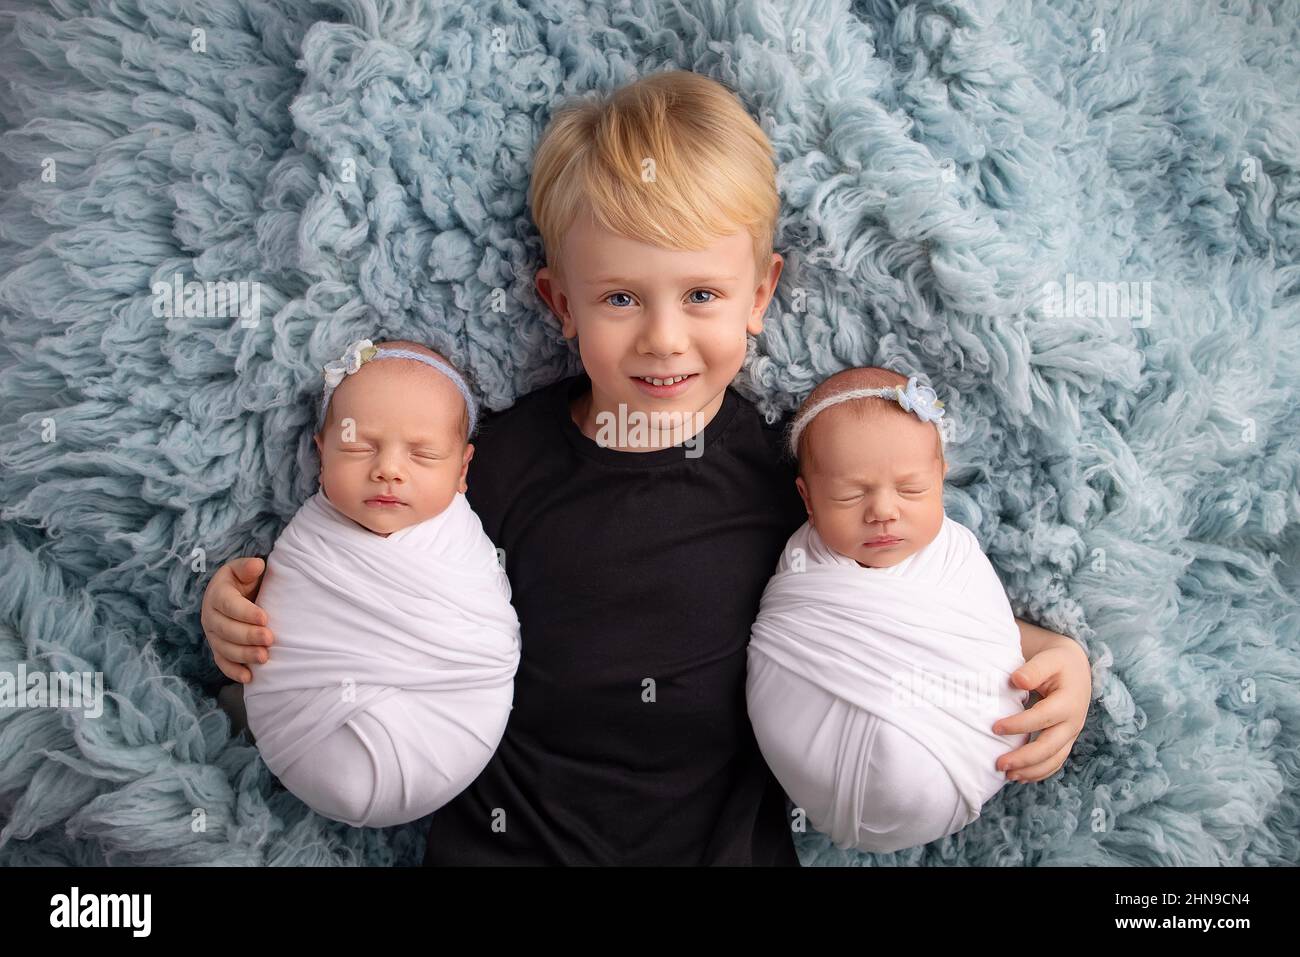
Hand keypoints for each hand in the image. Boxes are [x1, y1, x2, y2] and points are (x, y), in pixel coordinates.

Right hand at [200, 556, 272, 682]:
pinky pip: (222, 662)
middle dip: (248, 636)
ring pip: (224, 648)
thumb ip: (248, 567)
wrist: (236, 594)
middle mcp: (211, 616)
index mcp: (217, 595)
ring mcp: (213, 635)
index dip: (246, 613)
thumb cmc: (245, 580)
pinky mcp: (218, 649)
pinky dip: (234, 671)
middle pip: (226, 630)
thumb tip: (257, 565)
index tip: (265, 618)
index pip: (229, 605)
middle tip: (269, 639)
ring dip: (244, 655)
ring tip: (264, 658)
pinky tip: (249, 677)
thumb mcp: (244, 570)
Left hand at [994, 639, 1089, 781]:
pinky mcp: (1065, 741)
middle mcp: (1073, 722)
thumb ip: (1033, 670)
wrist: (1075, 669)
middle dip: (1024, 759)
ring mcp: (1071, 734)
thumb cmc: (1057, 663)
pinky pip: (1055, 762)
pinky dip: (1039, 772)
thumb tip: (1016, 680)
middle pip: (1050, 747)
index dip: (1019, 725)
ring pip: (1054, 760)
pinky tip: (1020, 776)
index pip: (1043, 718)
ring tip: (1007, 775)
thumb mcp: (1048, 660)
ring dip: (1031, 771)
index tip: (995, 727)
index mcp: (1069, 701)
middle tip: (999, 764)